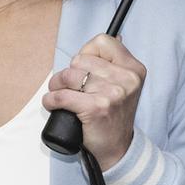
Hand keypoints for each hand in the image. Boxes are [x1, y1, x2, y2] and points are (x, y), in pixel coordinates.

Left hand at [42, 34, 145, 170]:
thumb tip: (114, 36)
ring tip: (60, 96)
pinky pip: (61, 95)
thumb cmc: (113, 116)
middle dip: (68, 73)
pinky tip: (53, 105)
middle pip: (80, 59)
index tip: (83, 69)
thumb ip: (116, 63)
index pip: (102, 42)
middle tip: (69, 87)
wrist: (117, 149)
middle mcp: (126, 79)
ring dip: (56, 86)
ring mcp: (113, 93)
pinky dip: (51, 101)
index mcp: (134, 69)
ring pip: (68, 76)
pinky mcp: (97, 108)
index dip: (86, 54)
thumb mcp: (124, 86)